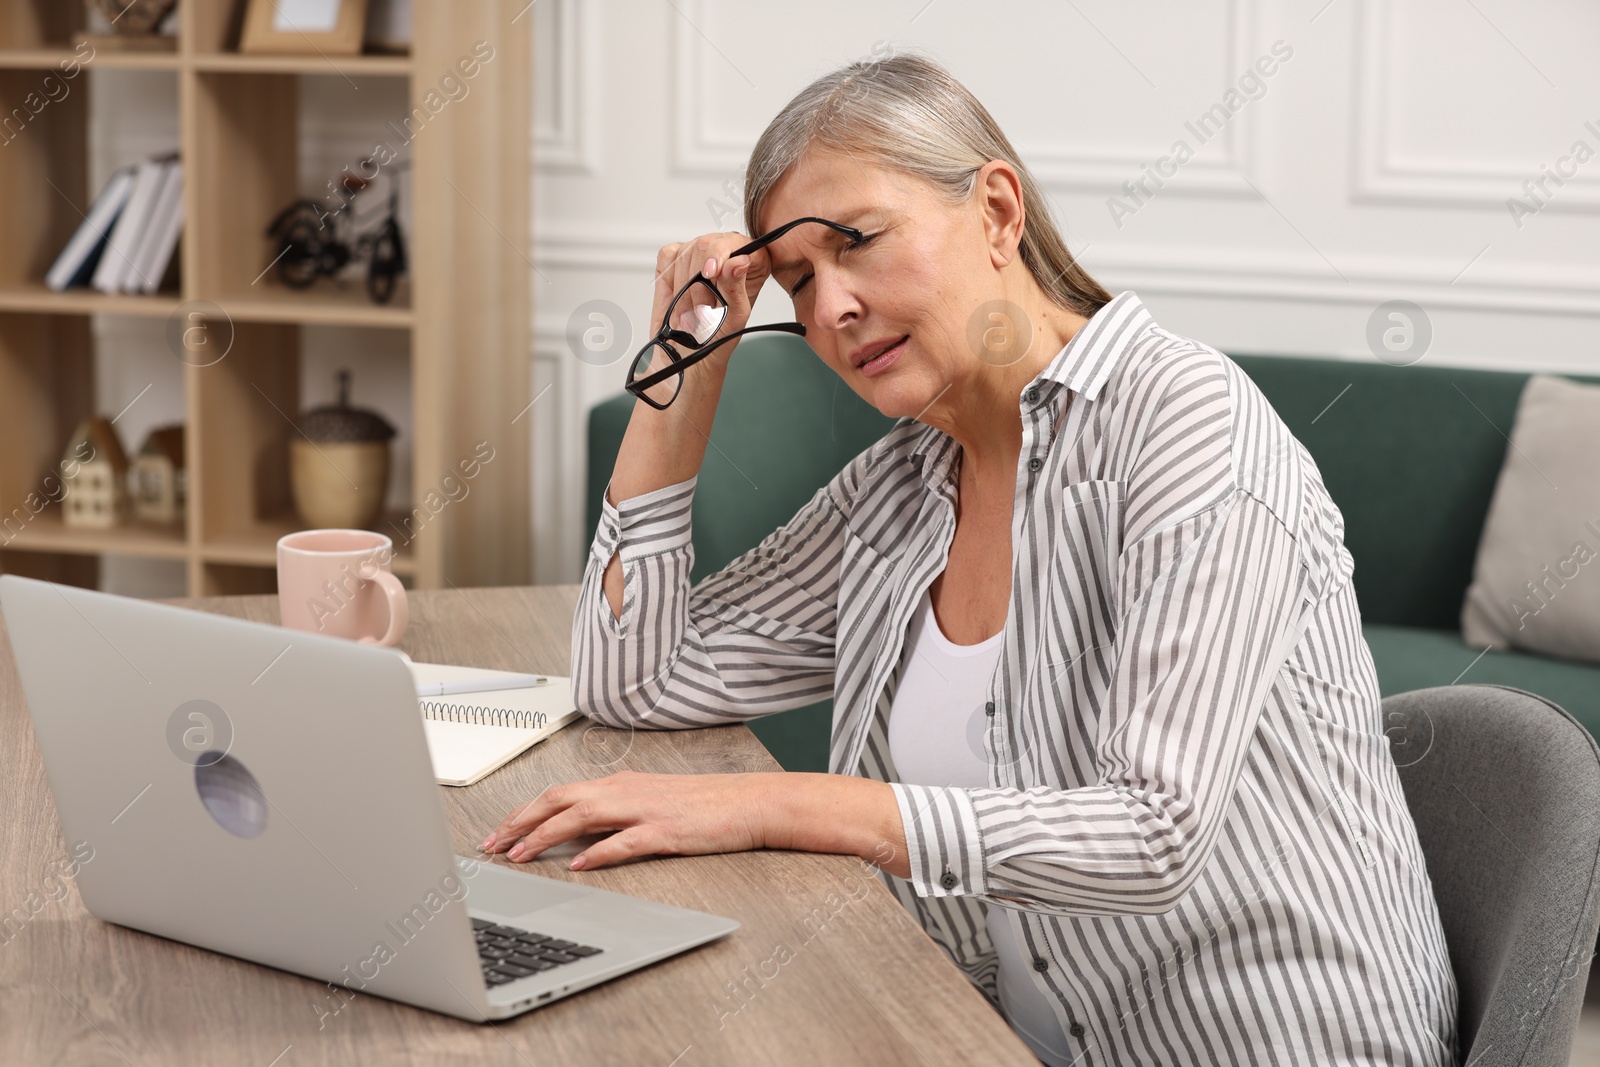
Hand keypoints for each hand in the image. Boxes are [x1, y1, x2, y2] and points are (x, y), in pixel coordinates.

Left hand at [482, 770, 914, 877]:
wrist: (757, 803)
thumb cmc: (706, 808)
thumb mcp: (651, 805)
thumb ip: (612, 819)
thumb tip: (571, 841)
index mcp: (620, 784)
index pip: (558, 793)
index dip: (522, 813)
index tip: (496, 833)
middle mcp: (626, 790)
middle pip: (559, 799)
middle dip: (519, 822)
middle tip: (490, 845)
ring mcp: (646, 808)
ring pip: (581, 815)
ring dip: (544, 836)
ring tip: (517, 855)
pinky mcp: (667, 830)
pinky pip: (624, 841)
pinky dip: (596, 852)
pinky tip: (577, 864)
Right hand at [650, 231, 772, 371]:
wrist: (688, 358)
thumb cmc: (716, 341)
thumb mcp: (733, 318)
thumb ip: (736, 287)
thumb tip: (739, 261)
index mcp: (751, 265)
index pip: (737, 243)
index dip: (721, 254)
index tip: (710, 274)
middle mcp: (726, 256)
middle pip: (706, 244)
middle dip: (699, 279)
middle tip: (703, 306)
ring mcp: (699, 257)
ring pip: (686, 252)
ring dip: (685, 287)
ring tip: (694, 309)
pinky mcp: (675, 261)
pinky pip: (668, 255)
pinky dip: (670, 278)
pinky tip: (679, 296)